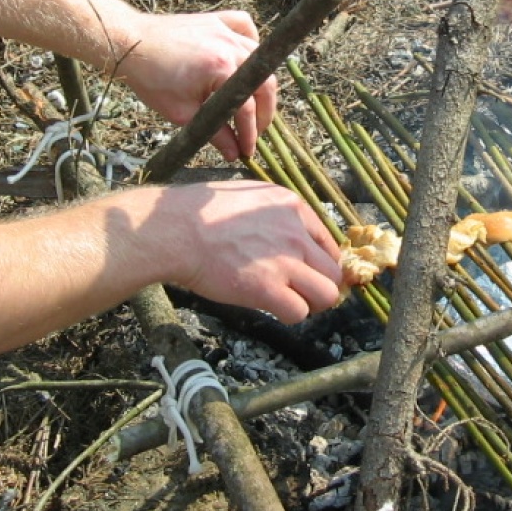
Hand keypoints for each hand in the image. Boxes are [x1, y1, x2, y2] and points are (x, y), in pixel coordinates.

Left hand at [114, 10, 275, 160]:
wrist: (129, 44)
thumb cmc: (150, 78)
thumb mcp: (181, 113)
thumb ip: (213, 133)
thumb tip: (233, 152)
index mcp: (221, 68)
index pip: (246, 108)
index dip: (249, 133)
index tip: (247, 150)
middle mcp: (230, 46)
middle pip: (264, 83)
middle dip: (264, 112)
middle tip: (256, 131)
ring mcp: (225, 29)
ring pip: (260, 57)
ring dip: (261, 82)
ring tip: (253, 104)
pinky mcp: (217, 20)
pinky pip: (246, 28)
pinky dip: (252, 42)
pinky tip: (246, 59)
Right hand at [153, 181, 342, 322]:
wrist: (177, 230)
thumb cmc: (201, 213)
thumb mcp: (249, 195)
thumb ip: (274, 213)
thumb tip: (284, 231)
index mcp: (292, 207)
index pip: (329, 242)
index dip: (322, 263)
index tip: (311, 273)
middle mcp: (296, 233)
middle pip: (334, 271)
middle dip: (321, 286)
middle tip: (303, 293)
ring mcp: (285, 261)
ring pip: (326, 295)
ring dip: (311, 304)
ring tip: (292, 303)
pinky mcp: (268, 288)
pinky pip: (299, 313)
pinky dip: (290, 316)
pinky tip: (273, 309)